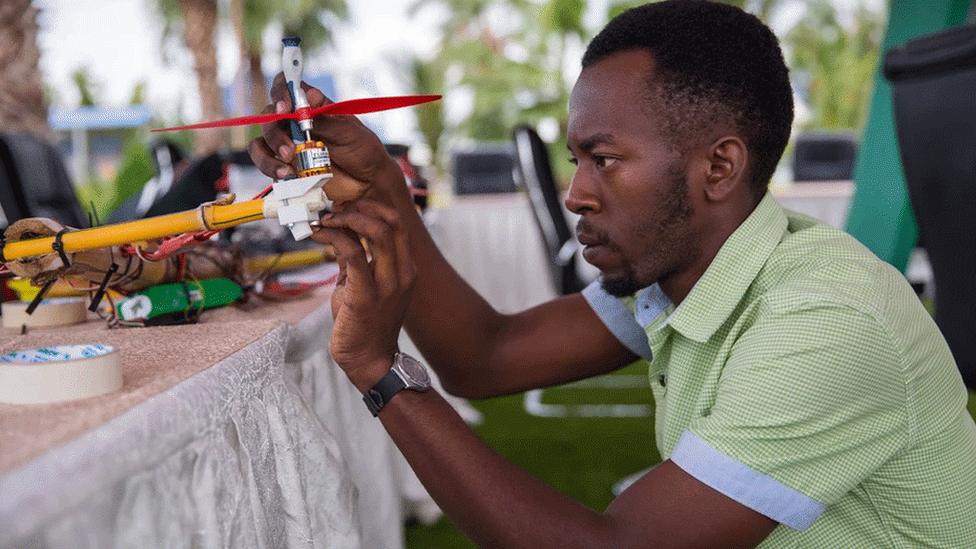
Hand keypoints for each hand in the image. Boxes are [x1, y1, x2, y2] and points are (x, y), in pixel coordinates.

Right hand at [247, 73, 411, 205]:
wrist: (368, 183)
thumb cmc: (363, 151)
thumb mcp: (349, 133)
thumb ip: (326, 119)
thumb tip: (308, 97)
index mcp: (313, 106)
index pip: (287, 86)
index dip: (280, 92)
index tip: (285, 107)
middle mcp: (297, 122)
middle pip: (270, 115)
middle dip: (274, 130)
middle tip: (289, 148)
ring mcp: (290, 143)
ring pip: (263, 140)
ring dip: (269, 151)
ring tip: (288, 164)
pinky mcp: (287, 165)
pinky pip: (265, 162)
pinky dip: (270, 166)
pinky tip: (286, 174)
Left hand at [313, 200, 415, 390]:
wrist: (369, 361)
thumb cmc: (365, 325)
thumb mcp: (363, 285)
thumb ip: (356, 260)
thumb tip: (341, 236)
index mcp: (405, 268)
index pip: (396, 223)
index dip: (371, 207)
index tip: (346, 205)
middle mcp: (402, 272)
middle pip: (390, 221)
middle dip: (360, 207)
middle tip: (333, 209)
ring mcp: (388, 283)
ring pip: (376, 231)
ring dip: (346, 218)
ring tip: (324, 220)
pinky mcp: (366, 294)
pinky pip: (352, 253)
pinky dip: (333, 237)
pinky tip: (317, 235)